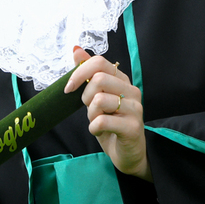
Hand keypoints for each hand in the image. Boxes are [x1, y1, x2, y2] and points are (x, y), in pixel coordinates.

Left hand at [64, 47, 151, 181]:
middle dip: (85, 96)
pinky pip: (102, 121)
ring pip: (99, 100)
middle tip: (89, 109)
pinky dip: (94, 128)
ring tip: (97, 122)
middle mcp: (132, 91)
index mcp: (122, 80)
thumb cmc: (110, 124)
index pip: (100, 62)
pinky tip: (99, 132)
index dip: (80, 72)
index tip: (69, 88)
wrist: (127, 154)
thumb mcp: (96, 97)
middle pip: (99, 79)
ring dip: (90, 114)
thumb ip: (88, 74)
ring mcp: (135, 108)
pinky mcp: (133, 127)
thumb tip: (76, 49)